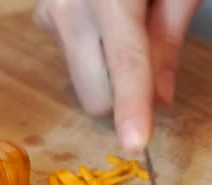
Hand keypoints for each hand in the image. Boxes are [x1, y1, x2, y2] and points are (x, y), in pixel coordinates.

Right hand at [34, 0, 201, 152]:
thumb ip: (168, 40)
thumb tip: (161, 98)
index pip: (125, 62)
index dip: (133, 105)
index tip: (136, 143)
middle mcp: (67, 6)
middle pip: (95, 92)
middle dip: (123, 96)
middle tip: (150, 54)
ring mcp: (49, 12)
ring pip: (83, 82)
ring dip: (108, 71)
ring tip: (127, 20)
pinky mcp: (42, 16)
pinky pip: (72, 59)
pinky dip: (93, 52)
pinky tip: (104, 17)